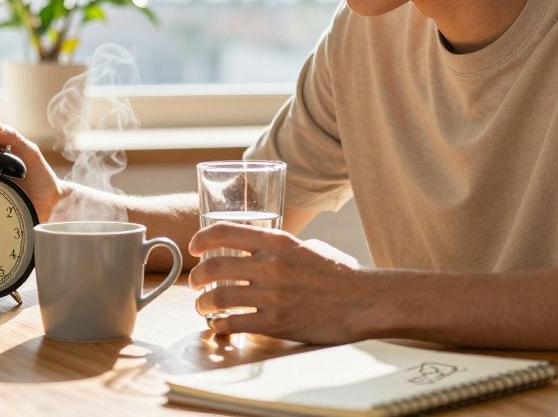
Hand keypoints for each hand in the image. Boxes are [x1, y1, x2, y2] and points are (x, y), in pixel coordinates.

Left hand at [188, 222, 368, 343]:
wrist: (364, 300)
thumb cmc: (338, 275)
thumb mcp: (305, 248)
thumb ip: (277, 249)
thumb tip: (253, 253)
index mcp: (276, 241)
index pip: (224, 231)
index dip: (201, 239)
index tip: (193, 247)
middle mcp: (270, 264)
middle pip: (214, 267)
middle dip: (197, 278)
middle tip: (195, 284)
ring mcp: (272, 294)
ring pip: (218, 298)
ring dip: (203, 304)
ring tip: (203, 307)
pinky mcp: (276, 322)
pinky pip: (234, 323)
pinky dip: (220, 326)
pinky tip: (220, 326)